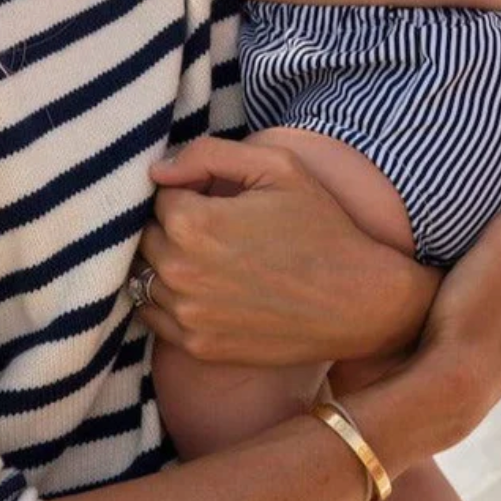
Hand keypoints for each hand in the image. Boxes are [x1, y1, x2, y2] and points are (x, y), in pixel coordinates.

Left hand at [135, 136, 437, 364]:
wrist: (357, 300)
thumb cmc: (320, 225)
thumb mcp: (275, 166)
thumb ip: (209, 154)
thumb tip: (158, 171)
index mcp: (194, 223)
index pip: (158, 195)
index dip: (186, 188)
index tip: (213, 194)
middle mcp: (181, 272)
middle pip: (145, 235)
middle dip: (170, 223)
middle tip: (212, 222)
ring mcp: (187, 315)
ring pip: (143, 276)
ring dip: (164, 261)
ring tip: (207, 254)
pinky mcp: (198, 347)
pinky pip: (154, 315)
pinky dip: (167, 298)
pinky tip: (202, 286)